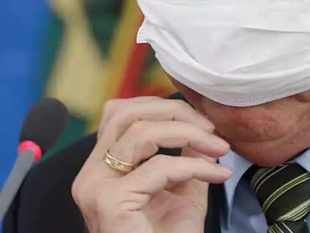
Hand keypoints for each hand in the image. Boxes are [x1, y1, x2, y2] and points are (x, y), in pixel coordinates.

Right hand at [71, 97, 231, 232]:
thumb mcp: (182, 189)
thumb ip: (186, 155)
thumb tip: (201, 126)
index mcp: (102, 168)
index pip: (120, 113)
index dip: (162, 107)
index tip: (201, 121)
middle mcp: (91, 174)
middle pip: (126, 113)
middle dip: (175, 112)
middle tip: (210, 128)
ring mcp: (96, 187)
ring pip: (140, 132)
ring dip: (188, 134)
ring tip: (218, 147)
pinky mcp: (111, 202)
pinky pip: (159, 167)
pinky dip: (194, 166)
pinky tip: (217, 174)